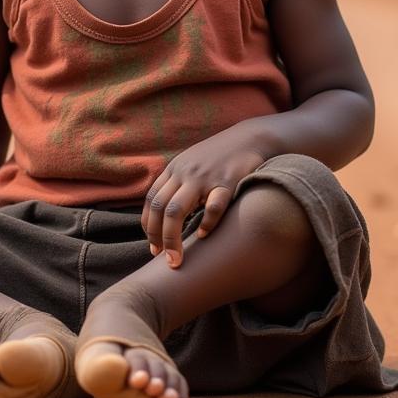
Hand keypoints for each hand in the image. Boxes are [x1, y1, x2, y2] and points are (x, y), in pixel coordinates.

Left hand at [141, 129, 269, 268]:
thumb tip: (164, 215)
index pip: (152, 200)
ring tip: (176, 259)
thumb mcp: (191, 164)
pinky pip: (212, 207)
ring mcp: (204, 177)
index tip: (153, 246)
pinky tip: (205, 235)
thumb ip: (177, 183)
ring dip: (172, 238)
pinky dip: (206, 223)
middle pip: (160, 208)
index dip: (148, 225)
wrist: (249, 138)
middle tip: (161, 258)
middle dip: (157, 237)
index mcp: (174, 169)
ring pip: (176, 210)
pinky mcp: (226, 182)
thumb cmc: (219, 156)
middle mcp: (185, 172)